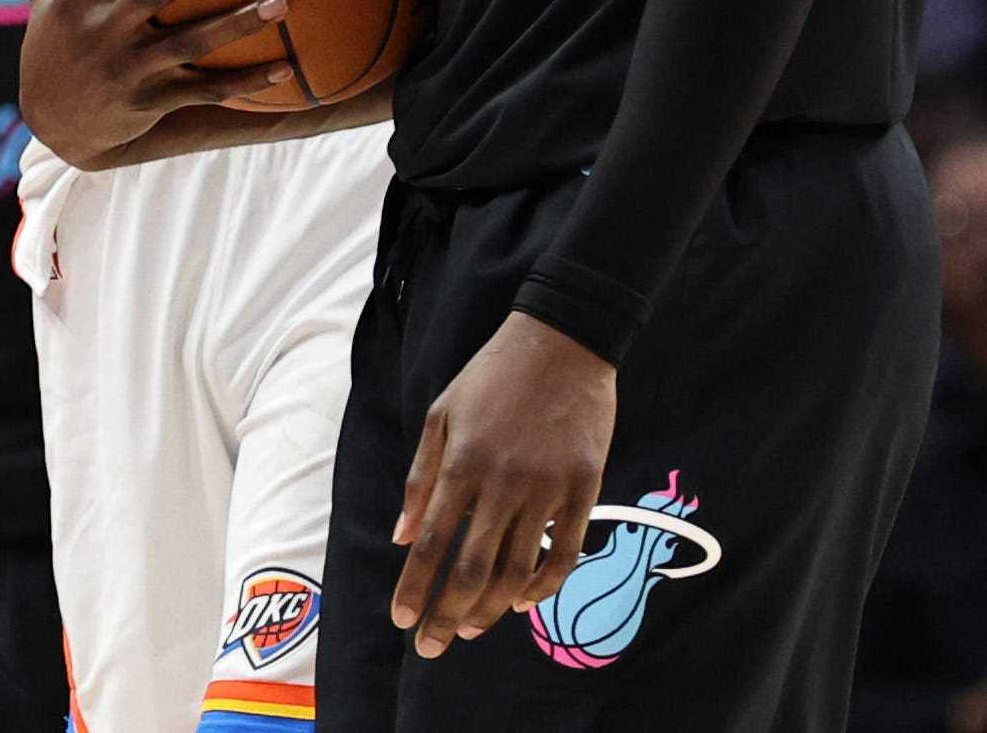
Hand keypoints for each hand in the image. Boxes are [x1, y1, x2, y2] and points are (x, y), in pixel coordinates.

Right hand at [21, 0, 295, 167]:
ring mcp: (131, 69)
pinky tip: (288, 67)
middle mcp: (105, 30)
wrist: (53, 119)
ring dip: (237, 25)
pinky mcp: (154, 100)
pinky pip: (206, 91)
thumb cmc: (55, 30)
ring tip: (283, 1)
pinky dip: (245, 83)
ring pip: (191, 44)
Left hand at [390, 312, 613, 659]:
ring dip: (491, 609)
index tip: (402, 621)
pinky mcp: (584, 488)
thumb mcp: (441, 414)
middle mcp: (502, 483)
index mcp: (462, 464)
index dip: (415, 588)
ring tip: (471, 629)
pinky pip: (564, 552)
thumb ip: (421, 478)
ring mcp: (547, 488)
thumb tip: (402, 535)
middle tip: (431, 647)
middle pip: (473, 569)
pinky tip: (524, 601)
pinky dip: (544, 585)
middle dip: (447, 615)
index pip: (432, 544)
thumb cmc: (493, 375)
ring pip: (517, 569)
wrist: (564, 340)